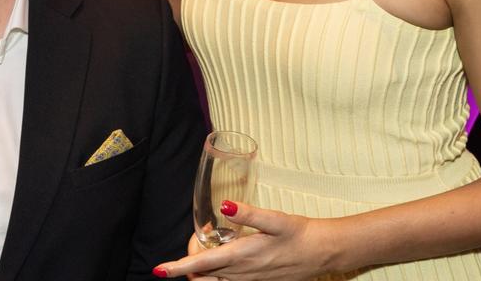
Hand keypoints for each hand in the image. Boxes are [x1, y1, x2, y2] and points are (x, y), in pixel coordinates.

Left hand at [154, 202, 339, 280]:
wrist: (321, 253)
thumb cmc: (299, 234)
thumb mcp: (275, 219)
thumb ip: (249, 213)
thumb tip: (225, 206)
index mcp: (241, 256)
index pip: (200, 265)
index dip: (177, 268)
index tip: (160, 269)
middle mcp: (239, 273)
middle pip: (200, 276)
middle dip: (189, 261)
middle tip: (202, 233)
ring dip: (201, 266)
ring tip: (211, 241)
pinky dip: (215, 271)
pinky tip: (226, 251)